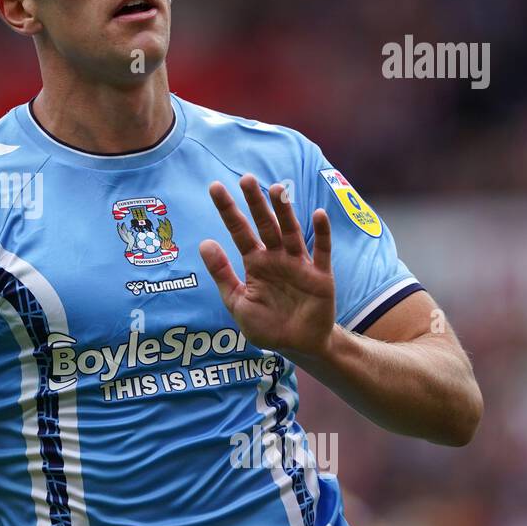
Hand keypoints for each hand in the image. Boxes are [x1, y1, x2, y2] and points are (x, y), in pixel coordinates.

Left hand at [198, 174, 334, 358]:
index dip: (228, 210)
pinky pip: (321, 251)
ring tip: (277, 189)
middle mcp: (276, 258)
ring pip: (290, 232)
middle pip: (264, 225)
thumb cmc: (267, 326)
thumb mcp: (237, 302)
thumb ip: (222, 274)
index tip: (215, 187)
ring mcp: (299, 264)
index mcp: (255, 263)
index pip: (239, 231)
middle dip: (256, 202)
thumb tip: (205, 242)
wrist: (297, 347)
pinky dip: (321, 233)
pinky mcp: (320, 276)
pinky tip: (317, 214)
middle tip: (246, 178)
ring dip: (285, 211)